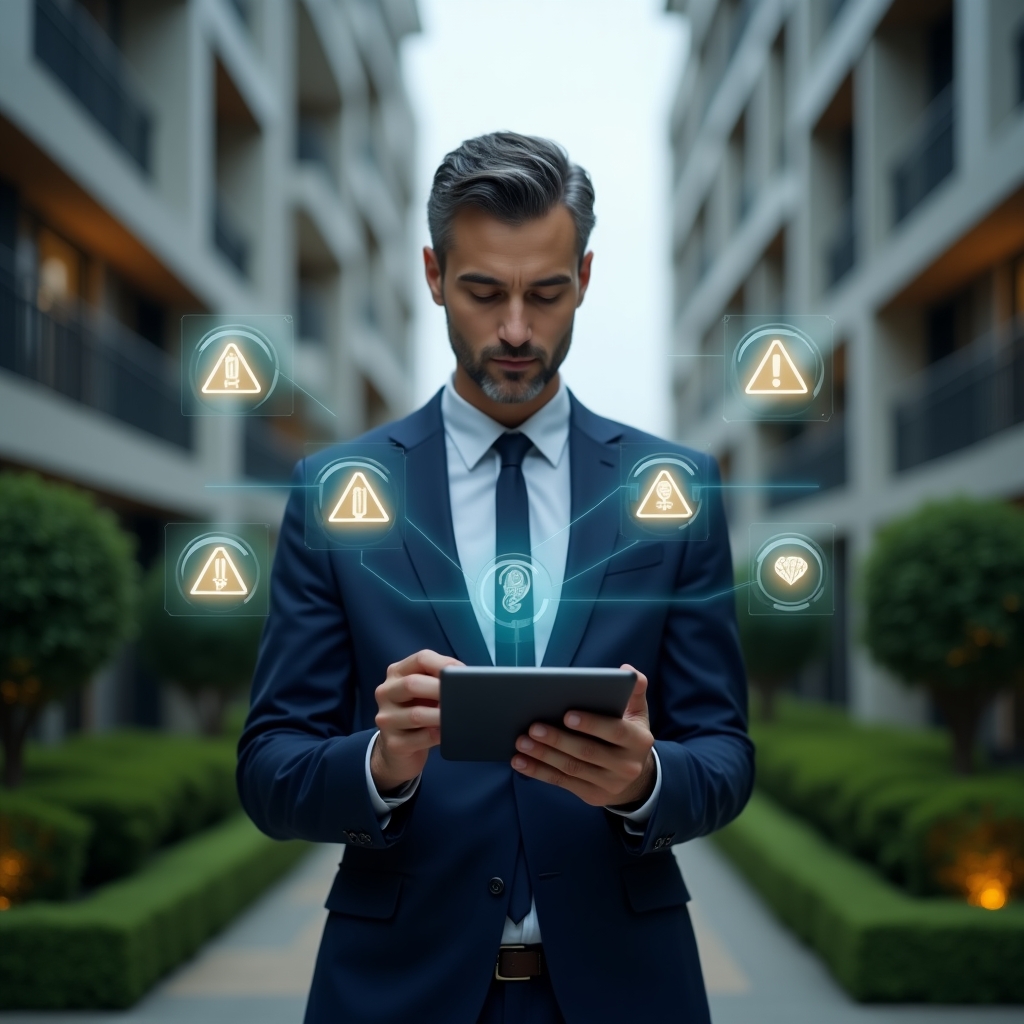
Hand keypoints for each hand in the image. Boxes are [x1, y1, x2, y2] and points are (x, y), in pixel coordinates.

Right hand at [371, 649, 461, 792]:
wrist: (398, 750)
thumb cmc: (419, 712)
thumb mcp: (425, 692)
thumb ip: (439, 681)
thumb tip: (465, 678)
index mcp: (397, 673)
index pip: (421, 659)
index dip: (445, 664)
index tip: (463, 673)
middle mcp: (386, 692)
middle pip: (412, 684)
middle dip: (441, 689)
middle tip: (462, 696)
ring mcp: (386, 719)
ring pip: (415, 715)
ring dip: (440, 715)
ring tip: (457, 716)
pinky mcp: (393, 743)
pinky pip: (418, 739)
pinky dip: (435, 736)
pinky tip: (446, 734)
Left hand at [511, 665, 655, 807]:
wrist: (636, 778)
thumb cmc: (627, 734)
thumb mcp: (637, 712)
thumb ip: (633, 690)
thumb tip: (627, 670)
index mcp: (638, 740)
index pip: (615, 731)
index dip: (591, 724)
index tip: (567, 715)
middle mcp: (627, 765)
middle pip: (587, 752)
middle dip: (558, 739)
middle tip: (533, 727)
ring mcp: (610, 784)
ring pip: (571, 768)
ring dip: (543, 755)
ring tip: (521, 742)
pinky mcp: (592, 795)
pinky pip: (562, 783)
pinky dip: (539, 772)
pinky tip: (520, 762)